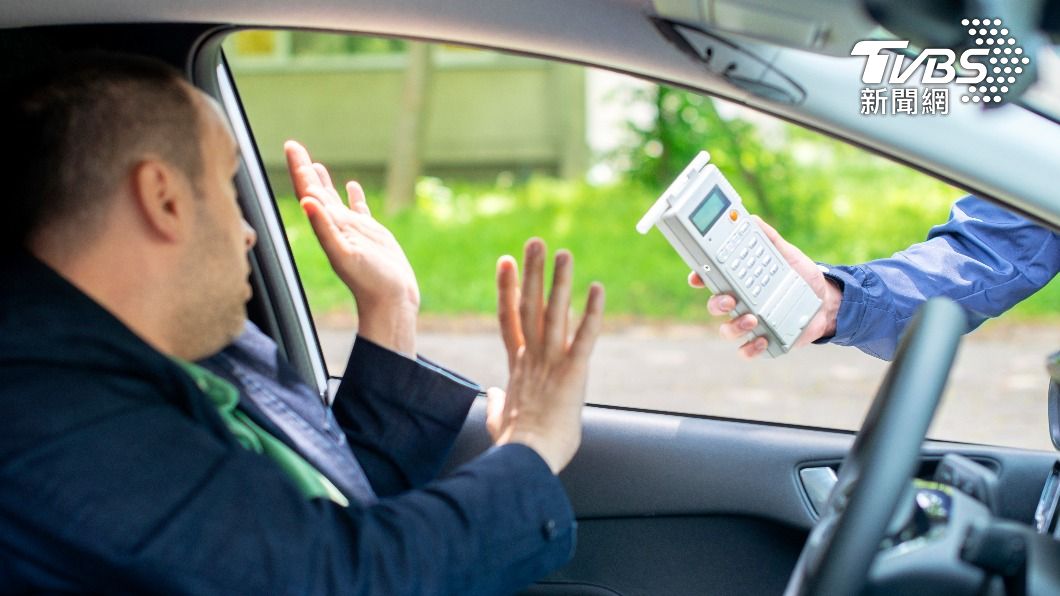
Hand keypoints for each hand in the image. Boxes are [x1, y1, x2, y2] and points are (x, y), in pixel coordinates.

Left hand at [284, 140, 418, 356]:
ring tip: (314, 163)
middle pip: (316, 191)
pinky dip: (354, 196)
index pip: (309, 192)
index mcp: (328, 227)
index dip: (299, 169)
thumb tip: (307, 201)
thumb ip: (325, 228)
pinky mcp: (371, 234)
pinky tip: (351, 186)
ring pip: (334, 199)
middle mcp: (337, 226)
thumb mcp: (344, 253)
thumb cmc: (369, 281)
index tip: (290, 146)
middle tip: (293, 145)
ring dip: (323, 180)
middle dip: (304, 168)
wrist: (391, 300)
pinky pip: (359, 210)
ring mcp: (354, 230)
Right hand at [485, 238, 604, 473]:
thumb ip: (495, 403)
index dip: (507, 289)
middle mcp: (532, 357)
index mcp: (516, 367)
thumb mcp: (499, 420)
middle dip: (532, 272)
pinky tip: (598, 288)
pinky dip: (593, 312)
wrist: (525, 459)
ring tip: (563, 252)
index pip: (509, 318)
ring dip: (559, 281)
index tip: (505, 263)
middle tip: (535, 242)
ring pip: (555, 313)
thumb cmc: (514, 446)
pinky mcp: (573, 373)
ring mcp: (551, 362)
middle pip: (530, 305)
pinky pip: (585, 336)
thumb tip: (492, 396)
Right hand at [689, 216, 840, 357]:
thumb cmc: (802, 276)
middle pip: (715, 306)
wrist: (828, 302)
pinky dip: (750, 348)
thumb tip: (752, 219)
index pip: (713, 280)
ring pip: (727, 330)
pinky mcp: (763, 341)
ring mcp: (750, 324)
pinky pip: (747, 350)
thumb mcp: (788, 254)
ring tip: (752, 318)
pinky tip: (762, 338)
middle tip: (729, 299)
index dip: (700, 278)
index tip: (697, 277)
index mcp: (741, 281)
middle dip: (716, 304)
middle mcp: (741, 303)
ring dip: (734, 327)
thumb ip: (769, 238)